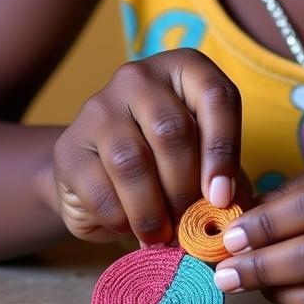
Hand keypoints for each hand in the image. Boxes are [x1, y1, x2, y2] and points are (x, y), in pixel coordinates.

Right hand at [48, 49, 244, 243]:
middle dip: (185, 188)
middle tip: (189, 224)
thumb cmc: (168, 162)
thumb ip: (226, 179)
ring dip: (152, 210)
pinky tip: (130, 227)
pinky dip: (121, 219)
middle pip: (171, 131)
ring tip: (162, 235)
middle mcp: (139, 77)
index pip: (215, 97)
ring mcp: (99, 107)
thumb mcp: (204, 160)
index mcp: (183, 68)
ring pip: (132, 161)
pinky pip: (100, 189)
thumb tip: (234, 210)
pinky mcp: (69, 145)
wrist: (100, 173)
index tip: (222, 197)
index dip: (223, 150)